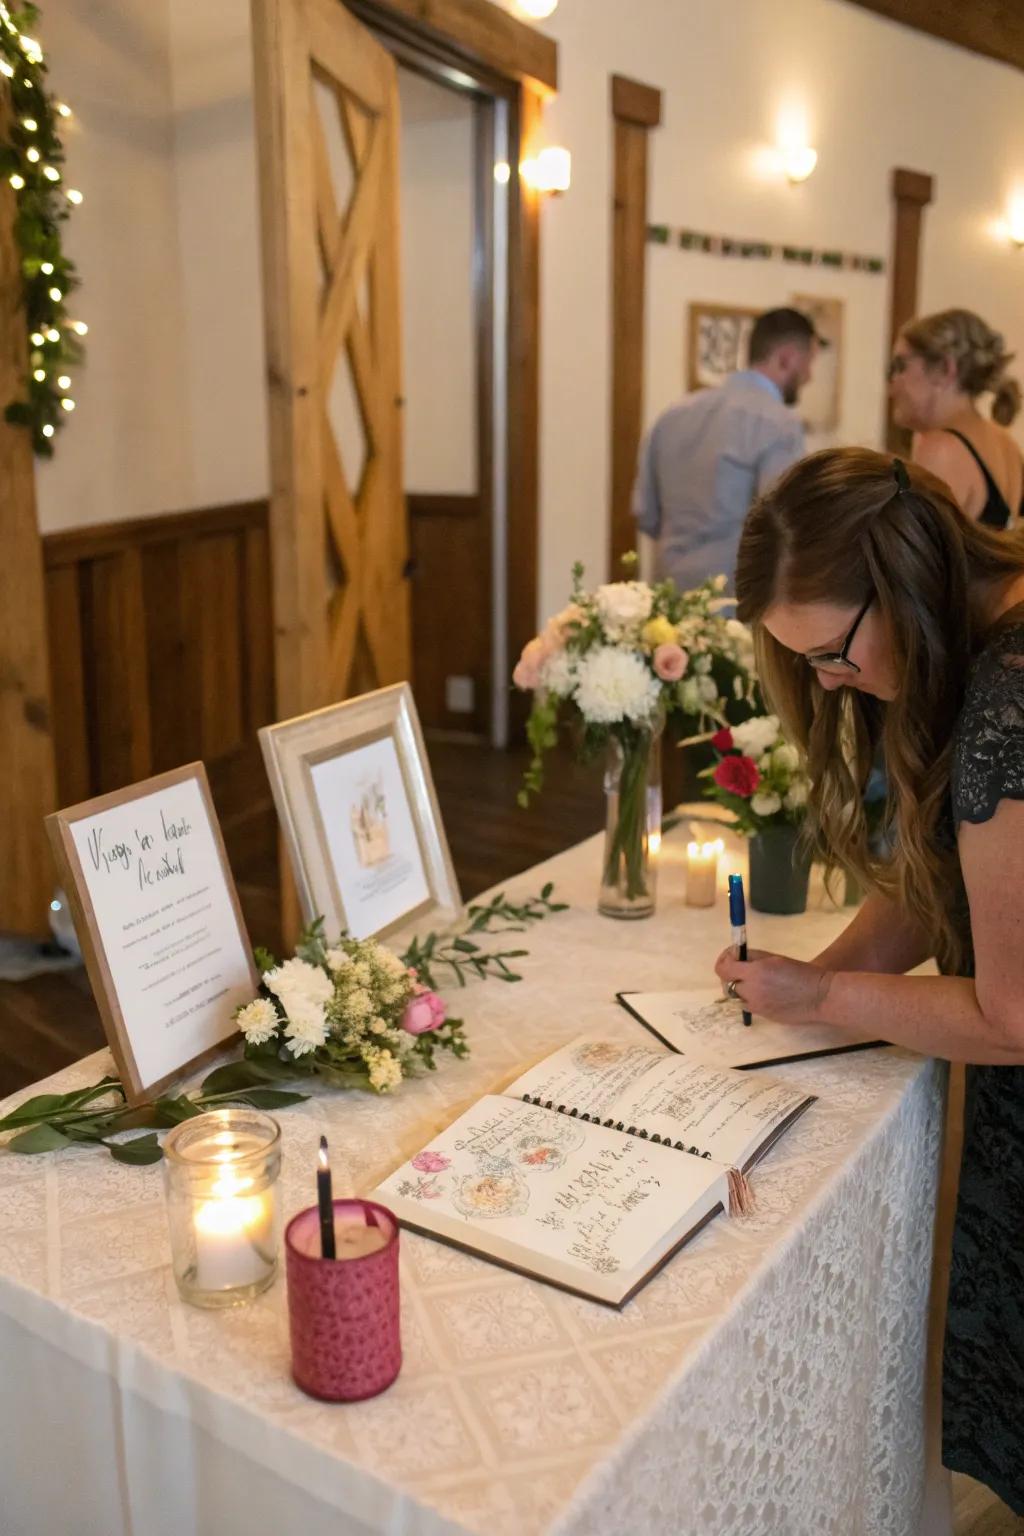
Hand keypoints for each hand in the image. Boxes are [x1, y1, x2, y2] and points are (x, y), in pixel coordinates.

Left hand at [714, 946, 833, 1025]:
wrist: (821, 997)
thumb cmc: (801, 973)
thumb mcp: (775, 958)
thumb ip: (753, 957)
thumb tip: (736, 955)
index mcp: (755, 973)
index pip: (723, 969)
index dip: (723, 960)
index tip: (731, 956)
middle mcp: (751, 991)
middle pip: (727, 984)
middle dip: (731, 975)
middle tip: (741, 967)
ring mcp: (757, 1007)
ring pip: (736, 997)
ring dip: (739, 988)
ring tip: (753, 980)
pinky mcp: (764, 1016)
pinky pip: (748, 1006)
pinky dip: (749, 998)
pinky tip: (763, 992)